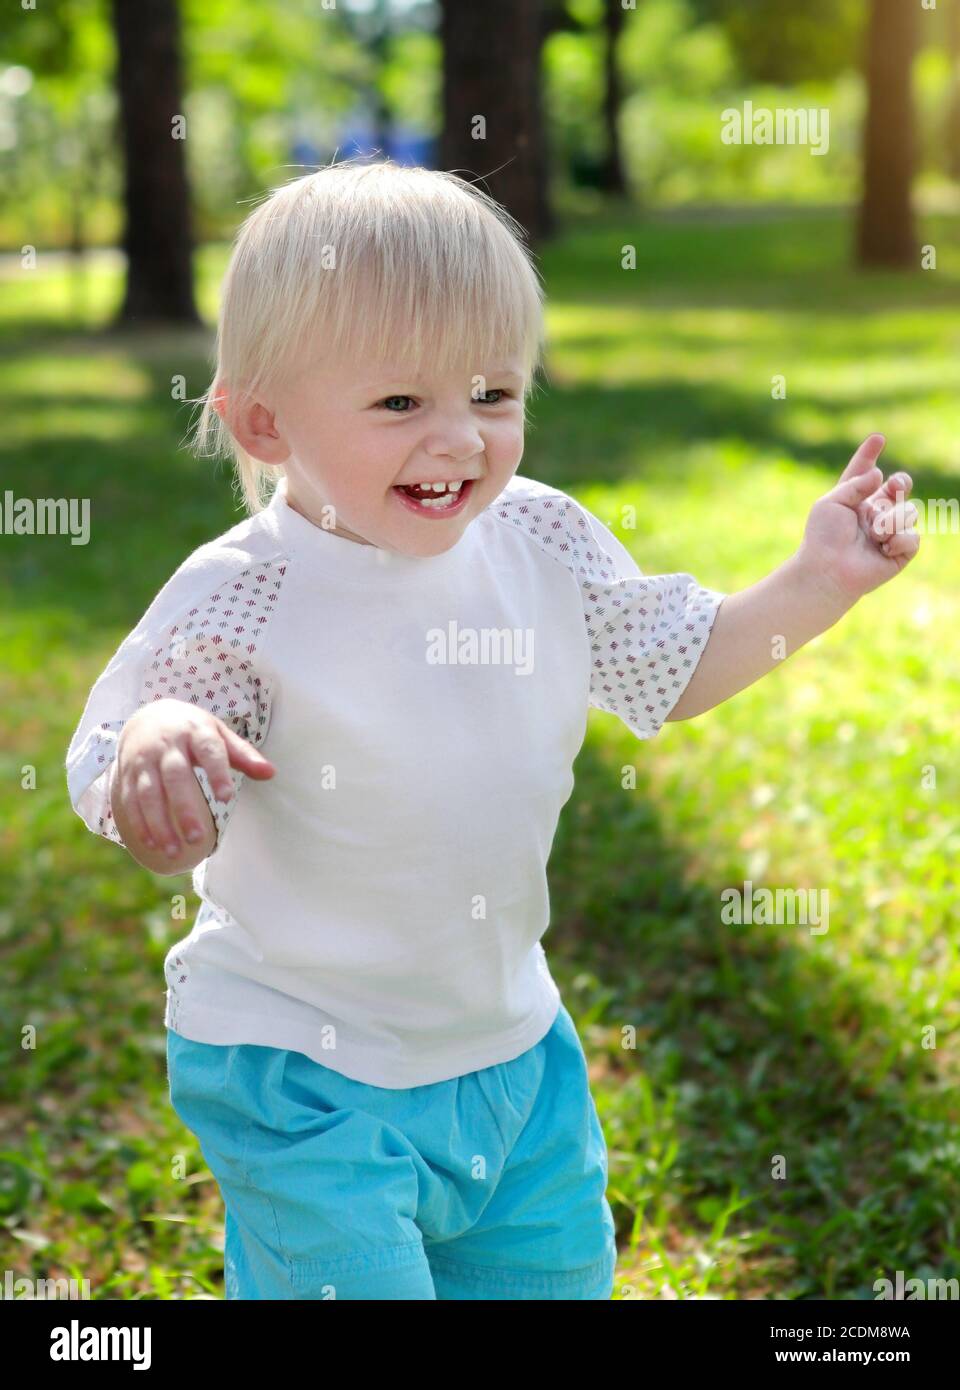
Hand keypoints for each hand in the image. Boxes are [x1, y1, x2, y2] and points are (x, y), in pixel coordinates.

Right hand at [114, 698, 274, 858]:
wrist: (147, 716)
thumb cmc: (192, 731)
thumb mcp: (218, 734)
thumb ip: (243, 755)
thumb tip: (271, 773)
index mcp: (195, 732)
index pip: (208, 751)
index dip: (216, 773)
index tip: (226, 797)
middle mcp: (166, 745)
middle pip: (175, 777)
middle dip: (184, 808)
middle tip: (198, 837)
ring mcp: (143, 760)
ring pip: (148, 793)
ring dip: (159, 824)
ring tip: (175, 852)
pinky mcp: (127, 774)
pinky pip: (130, 800)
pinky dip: (139, 823)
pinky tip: (153, 844)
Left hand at [795, 434, 919, 606]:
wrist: (828, 568)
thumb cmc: (823, 538)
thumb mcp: (831, 503)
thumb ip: (855, 484)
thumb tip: (880, 474)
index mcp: (856, 501)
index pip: (866, 474)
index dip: (871, 456)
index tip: (877, 438)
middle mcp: (875, 514)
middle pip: (900, 487)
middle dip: (901, 482)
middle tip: (895, 485)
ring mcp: (889, 532)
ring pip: (910, 511)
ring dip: (892, 520)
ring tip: (874, 533)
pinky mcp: (900, 552)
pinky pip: (912, 537)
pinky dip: (898, 539)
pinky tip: (883, 548)